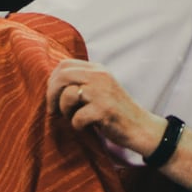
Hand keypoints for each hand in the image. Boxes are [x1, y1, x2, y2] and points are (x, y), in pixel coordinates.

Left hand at [45, 59, 165, 157]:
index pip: (64, 65)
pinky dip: (77, 125)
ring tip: (73, 117)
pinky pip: (77, 117)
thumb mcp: (100, 88)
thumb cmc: (114, 111)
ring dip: (65, 111)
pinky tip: (86, 127)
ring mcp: (103, 92)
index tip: (53, 96)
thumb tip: (50, 84)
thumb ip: (81, 81)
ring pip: (68, 95)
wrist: (141, 127)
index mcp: (98, 69)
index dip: (53, 80)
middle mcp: (100, 76)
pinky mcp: (105, 110)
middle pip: (62, 76)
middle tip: (53, 110)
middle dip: (52, 95)